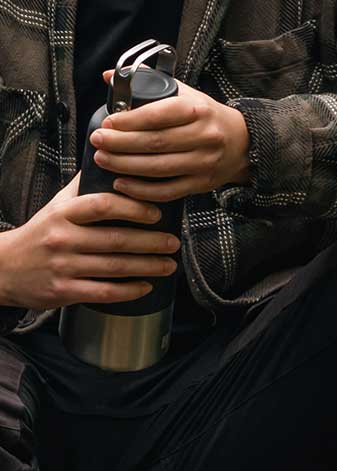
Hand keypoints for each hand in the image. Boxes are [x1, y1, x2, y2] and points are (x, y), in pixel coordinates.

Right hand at [0, 174, 178, 309]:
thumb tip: (112, 167)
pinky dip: (129, 290)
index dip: (133, 208)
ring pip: (114, 267)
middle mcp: (62, 239)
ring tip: (169, 264)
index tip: (157, 213)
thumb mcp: (55, 207)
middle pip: (115, 240)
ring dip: (147, 267)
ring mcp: (64, 267)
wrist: (4, 267)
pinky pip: (104, 292)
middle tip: (173, 243)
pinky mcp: (65, 291)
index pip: (101, 205)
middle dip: (151, 242)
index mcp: (62, 214)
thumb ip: (83, 190)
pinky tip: (147, 287)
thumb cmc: (40, 235)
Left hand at [90, 76, 250, 201]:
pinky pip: (169, 191)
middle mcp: (203, 138)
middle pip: (155, 143)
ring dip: (127, 166)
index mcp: (197, 111)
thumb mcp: (185, 94)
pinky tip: (123, 184)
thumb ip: (148, 84)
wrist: (243, 144)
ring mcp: (203, 163)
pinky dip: (143, 191)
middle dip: (121, 144)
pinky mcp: (202, 184)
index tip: (107, 122)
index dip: (129, 121)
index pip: (158, 116)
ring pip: (159, 169)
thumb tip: (109, 76)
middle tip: (98, 141)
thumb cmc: (207, 117)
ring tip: (103, 160)